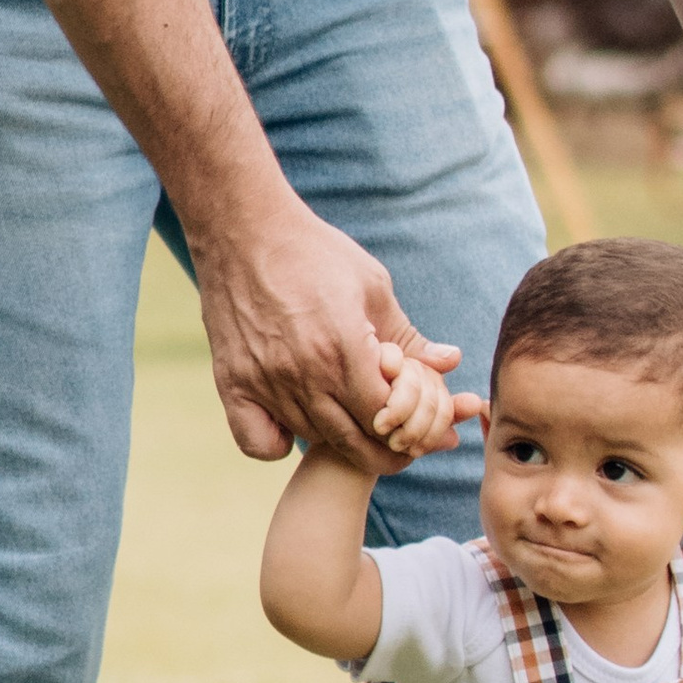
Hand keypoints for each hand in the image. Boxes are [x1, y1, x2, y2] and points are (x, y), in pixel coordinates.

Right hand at [192, 187, 464, 472]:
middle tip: (400, 446)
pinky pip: (259, 443)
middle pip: (355, 442)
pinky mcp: (232, 384)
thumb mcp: (372, 286)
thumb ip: (408, 335)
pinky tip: (293, 423)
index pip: (389, 416)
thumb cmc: (315, 253)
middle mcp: (305, 374)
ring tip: (357, 427)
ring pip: (314, 439)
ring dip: (341, 442)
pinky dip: (278, 444)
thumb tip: (450, 362)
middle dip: (387, 452)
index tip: (421, 428)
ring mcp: (265, 383)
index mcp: (345, 348)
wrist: (244, 230)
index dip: (412, 429)